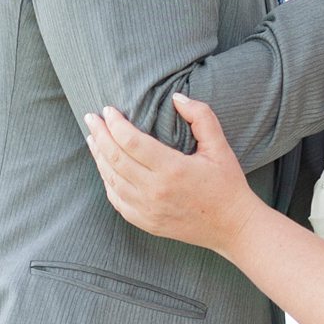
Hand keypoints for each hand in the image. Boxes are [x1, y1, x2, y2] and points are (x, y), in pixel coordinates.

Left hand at [84, 96, 258, 258]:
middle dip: (99, 135)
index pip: (131, 141)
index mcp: (172, 169)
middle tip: (91, 118)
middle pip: (115, 158)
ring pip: (111, 179)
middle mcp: (154, 191)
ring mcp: (147, 210)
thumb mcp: (219, 145)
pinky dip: (107, 181)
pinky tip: (104, 167)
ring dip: (99, 156)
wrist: (232, 226)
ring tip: (93, 138)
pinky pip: (116, 200)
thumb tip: (176, 98)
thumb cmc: (226, 183)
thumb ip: (200, 116)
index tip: (108, 109)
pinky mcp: (146, 222)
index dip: (115, 124)